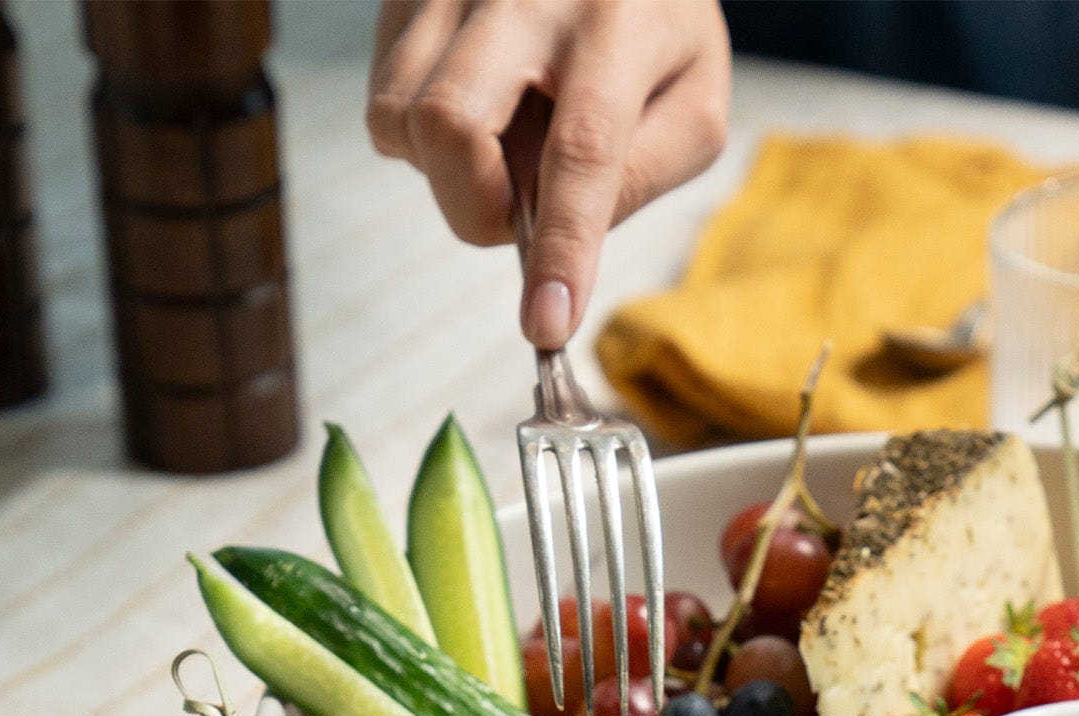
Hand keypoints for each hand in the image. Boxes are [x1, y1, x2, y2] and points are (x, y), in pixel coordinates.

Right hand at [367, 0, 729, 346]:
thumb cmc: (658, 22)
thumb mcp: (693, 99)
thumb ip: (643, 173)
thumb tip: (561, 236)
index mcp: (617, 24)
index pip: (579, 151)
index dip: (559, 248)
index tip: (546, 323)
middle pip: (451, 125)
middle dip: (476, 208)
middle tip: (516, 214)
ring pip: (402, 118)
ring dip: (449, 172)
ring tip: (504, 142)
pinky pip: (385, 96)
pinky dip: (422, 136)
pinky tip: (476, 108)